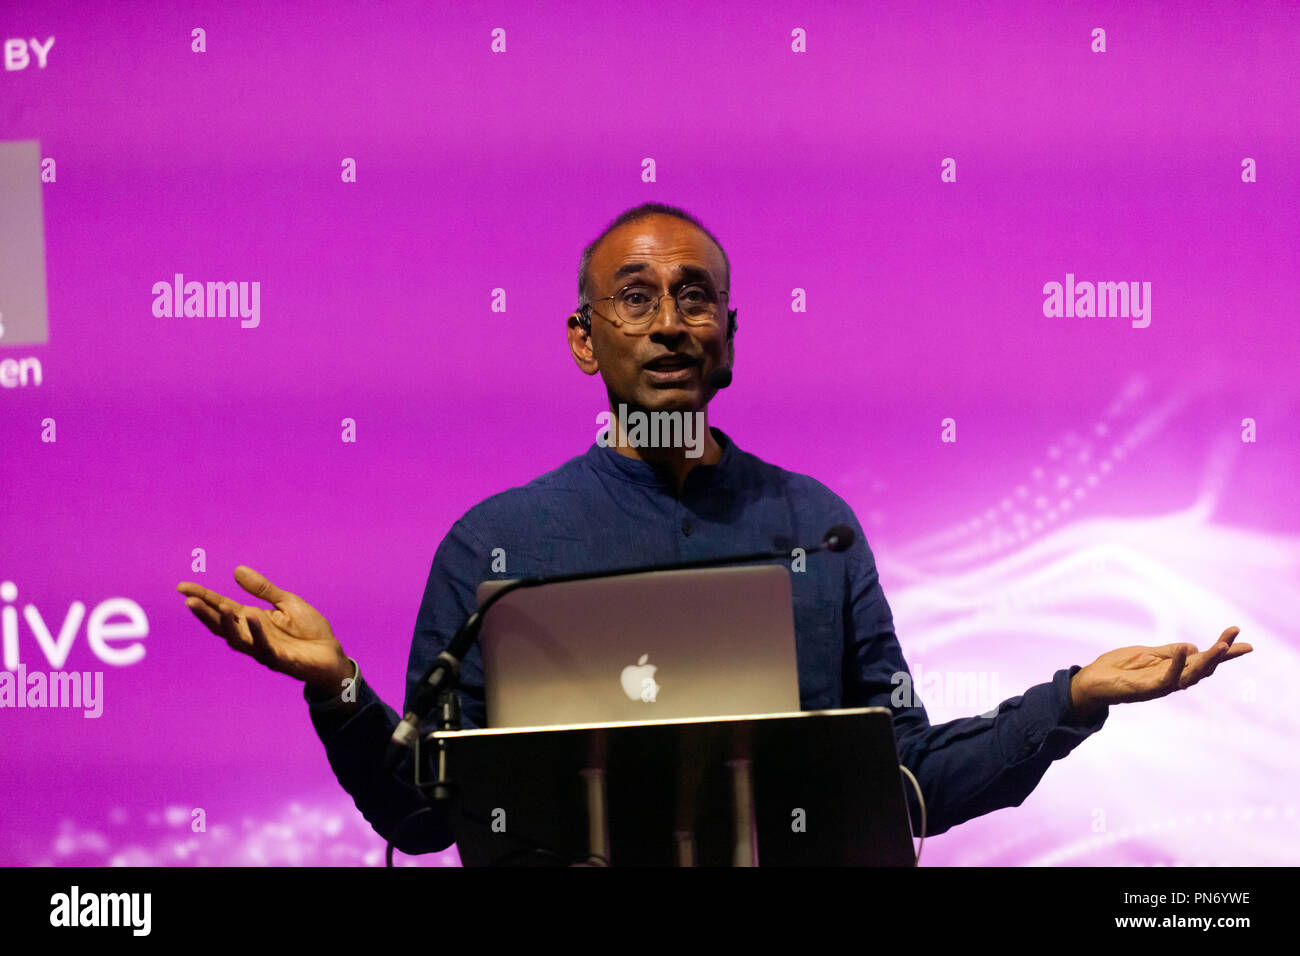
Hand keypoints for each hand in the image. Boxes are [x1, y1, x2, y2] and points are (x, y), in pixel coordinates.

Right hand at [177, 566, 351, 692]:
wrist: (331, 654)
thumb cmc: (308, 630)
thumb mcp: (286, 602)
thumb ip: (262, 589)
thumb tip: (237, 570)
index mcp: (252, 620)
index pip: (222, 607)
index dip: (203, 597)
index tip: (182, 587)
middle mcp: (252, 635)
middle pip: (223, 625)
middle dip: (206, 613)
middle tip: (190, 600)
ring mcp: (264, 649)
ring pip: (238, 639)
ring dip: (228, 623)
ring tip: (221, 606)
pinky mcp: (280, 660)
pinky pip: (265, 648)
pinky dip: (257, 634)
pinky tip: (252, 617)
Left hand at [1070, 626, 1252, 720]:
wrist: (1089, 682)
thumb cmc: (1115, 668)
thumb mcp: (1145, 653)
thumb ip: (1168, 652)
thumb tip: (1194, 647)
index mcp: (1172, 669)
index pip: (1203, 659)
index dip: (1222, 650)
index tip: (1240, 637)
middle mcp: (1171, 679)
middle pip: (1204, 668)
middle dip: (1222, 653)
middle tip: (1238, 639)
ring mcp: (1161, 686)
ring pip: (1191, 675)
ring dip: (1208, 661)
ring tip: (1222, 646)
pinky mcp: (1147, 689)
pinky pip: (1167, 678)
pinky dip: (1177, 664)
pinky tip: (1186, 650)